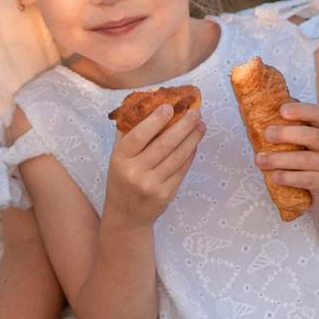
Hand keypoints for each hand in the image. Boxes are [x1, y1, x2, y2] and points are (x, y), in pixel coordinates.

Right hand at [103, 102, 204, 227]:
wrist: (126, 216)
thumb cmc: (122, 178)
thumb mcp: (117, 156)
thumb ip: (127, 132)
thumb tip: (145, 103)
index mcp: (120, 159)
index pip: (139, 136)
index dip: (155, 120)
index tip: (170, 106)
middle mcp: (135, 172)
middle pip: (164, 145)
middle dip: (183, 126)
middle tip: (195, 112)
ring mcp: (151, 185)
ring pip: (177, 156)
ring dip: (192, 138)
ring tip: (201, 125)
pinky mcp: (166, 194)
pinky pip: (182, 170)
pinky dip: (190, 154)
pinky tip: (195, 143)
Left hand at [257, 101, 318, 205]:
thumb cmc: (306, 160)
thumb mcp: (301, 142)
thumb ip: (288, 128)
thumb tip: (260, 113)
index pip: (318, 114)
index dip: (300, 110)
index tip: (281, 110)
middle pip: (312, 135)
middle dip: (287, 134)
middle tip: (266, 134)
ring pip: (305, 159)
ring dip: (279, 159)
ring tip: (259, 160)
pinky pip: (307, 179)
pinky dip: (288, 177)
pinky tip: (274, 176)